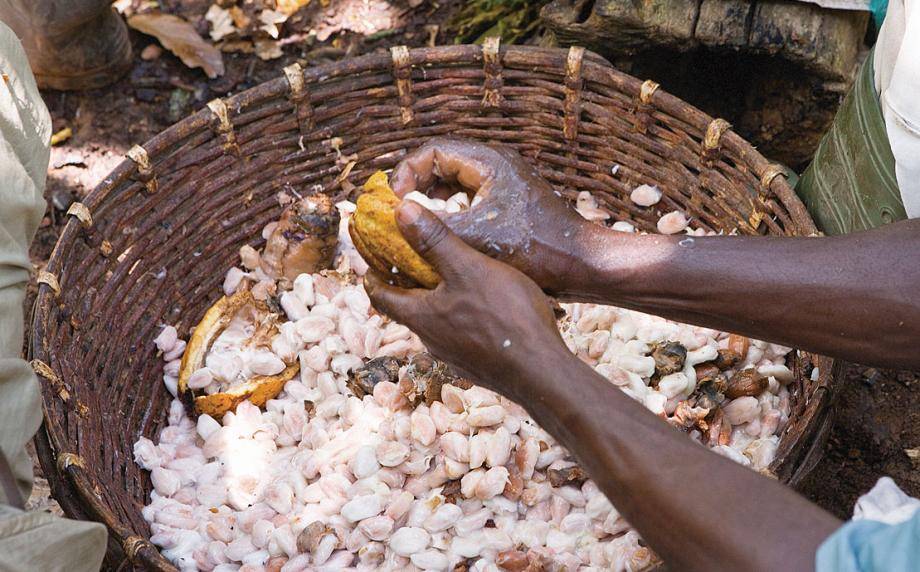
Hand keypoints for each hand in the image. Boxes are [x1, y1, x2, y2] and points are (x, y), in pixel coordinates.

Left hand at [364, 200, 568, 396]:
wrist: (542, 373)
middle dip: (407, 284)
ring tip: (453, 276)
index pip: (381, 296)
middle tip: (412, 260)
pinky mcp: (480, 364)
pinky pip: (463, 334)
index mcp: (421, 317)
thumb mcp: (468, 268)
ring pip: (438, 323)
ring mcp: (457, 356)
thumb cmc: (504, 318)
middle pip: (409, 309)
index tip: (368, 261)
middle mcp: (432, 341)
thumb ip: (435, 241)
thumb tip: (401, 212)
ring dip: (438, 300)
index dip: (371, 276)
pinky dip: (463, 315)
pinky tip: (485, 304)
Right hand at [390, 137, 590, 294]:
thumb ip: (434, 226)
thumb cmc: (537, 248)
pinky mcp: (509, 204)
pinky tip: (443, 237)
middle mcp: (496, 166)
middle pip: (441, 163)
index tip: (393, 200)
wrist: (582, 264)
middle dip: (415, 186)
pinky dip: (450, 213)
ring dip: (431, 201)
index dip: (406, 172)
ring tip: (416, 225)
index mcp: (489, 162)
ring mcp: (504, 184)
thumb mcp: (478, 237)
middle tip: (398, 212)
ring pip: (454, 183)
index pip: (432, 150)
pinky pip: (468, 199)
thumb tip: (396, 218)